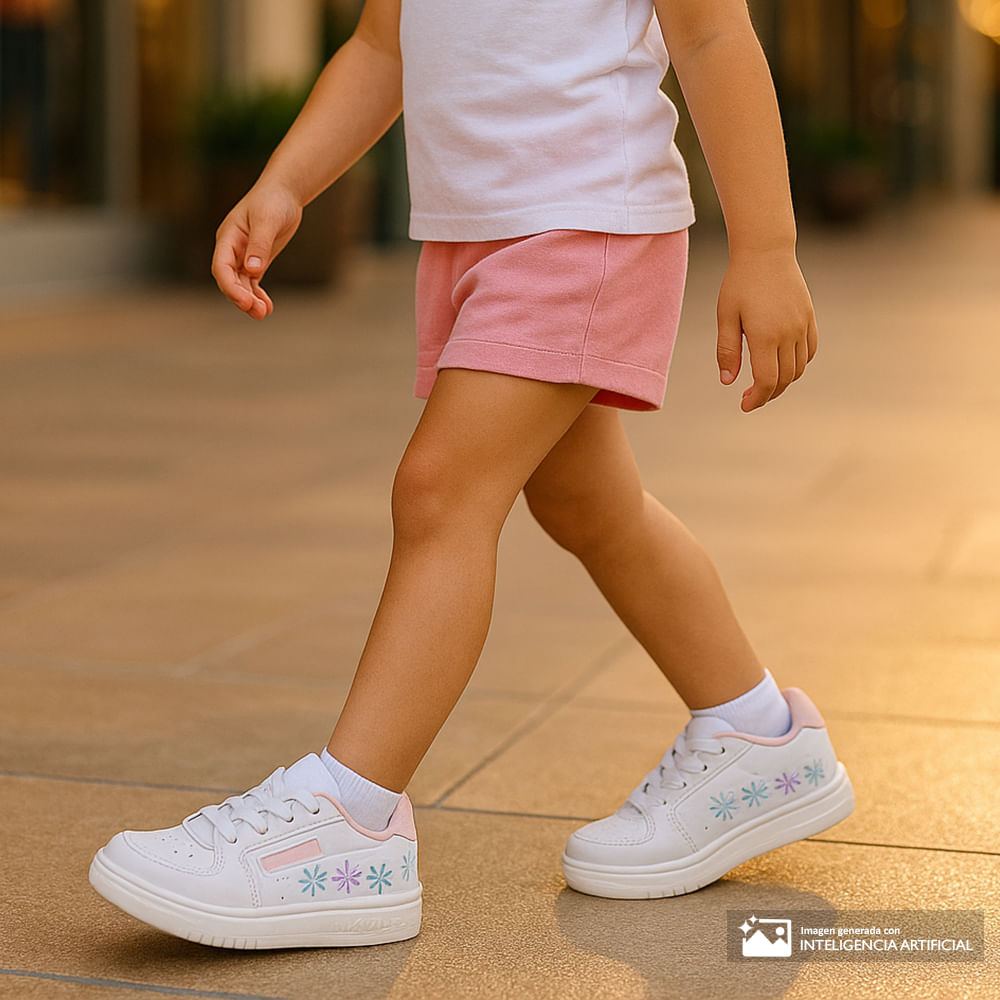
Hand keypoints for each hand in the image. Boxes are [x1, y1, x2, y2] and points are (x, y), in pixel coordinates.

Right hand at [211, 180, 303, 318]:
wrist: (283, 193)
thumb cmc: (273, 201)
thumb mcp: (267, 220)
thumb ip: (260, 245)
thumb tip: (253, 270)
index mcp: (227, 237)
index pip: (221, 267)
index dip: (230, 286)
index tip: (245, 301)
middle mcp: (231, 249)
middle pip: (229, 280)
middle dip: (241, 297)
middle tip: (258, 312)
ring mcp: (243, 256)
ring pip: (241, 285)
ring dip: (250, 300)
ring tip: (264, 314)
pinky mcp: (256, 261)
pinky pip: (252, 283)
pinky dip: (258, 296)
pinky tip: (267, 307)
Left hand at [716, 248, 818, 411]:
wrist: (766, 252)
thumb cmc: (740, 284)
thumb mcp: (726, 316)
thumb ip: (727, 350)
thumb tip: (728, 381)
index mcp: (765, 336)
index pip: (766, 381)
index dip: (756, 398)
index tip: (744, 405)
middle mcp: (788, 334)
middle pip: (784, 379)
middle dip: (767, 394)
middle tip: (749, 397)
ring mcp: (802, 326)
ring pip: (799, 368)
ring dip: (783, 381)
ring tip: (764, 383)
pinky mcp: (809, 318)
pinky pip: (810, 351)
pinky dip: (799, 364)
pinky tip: (783, 365)